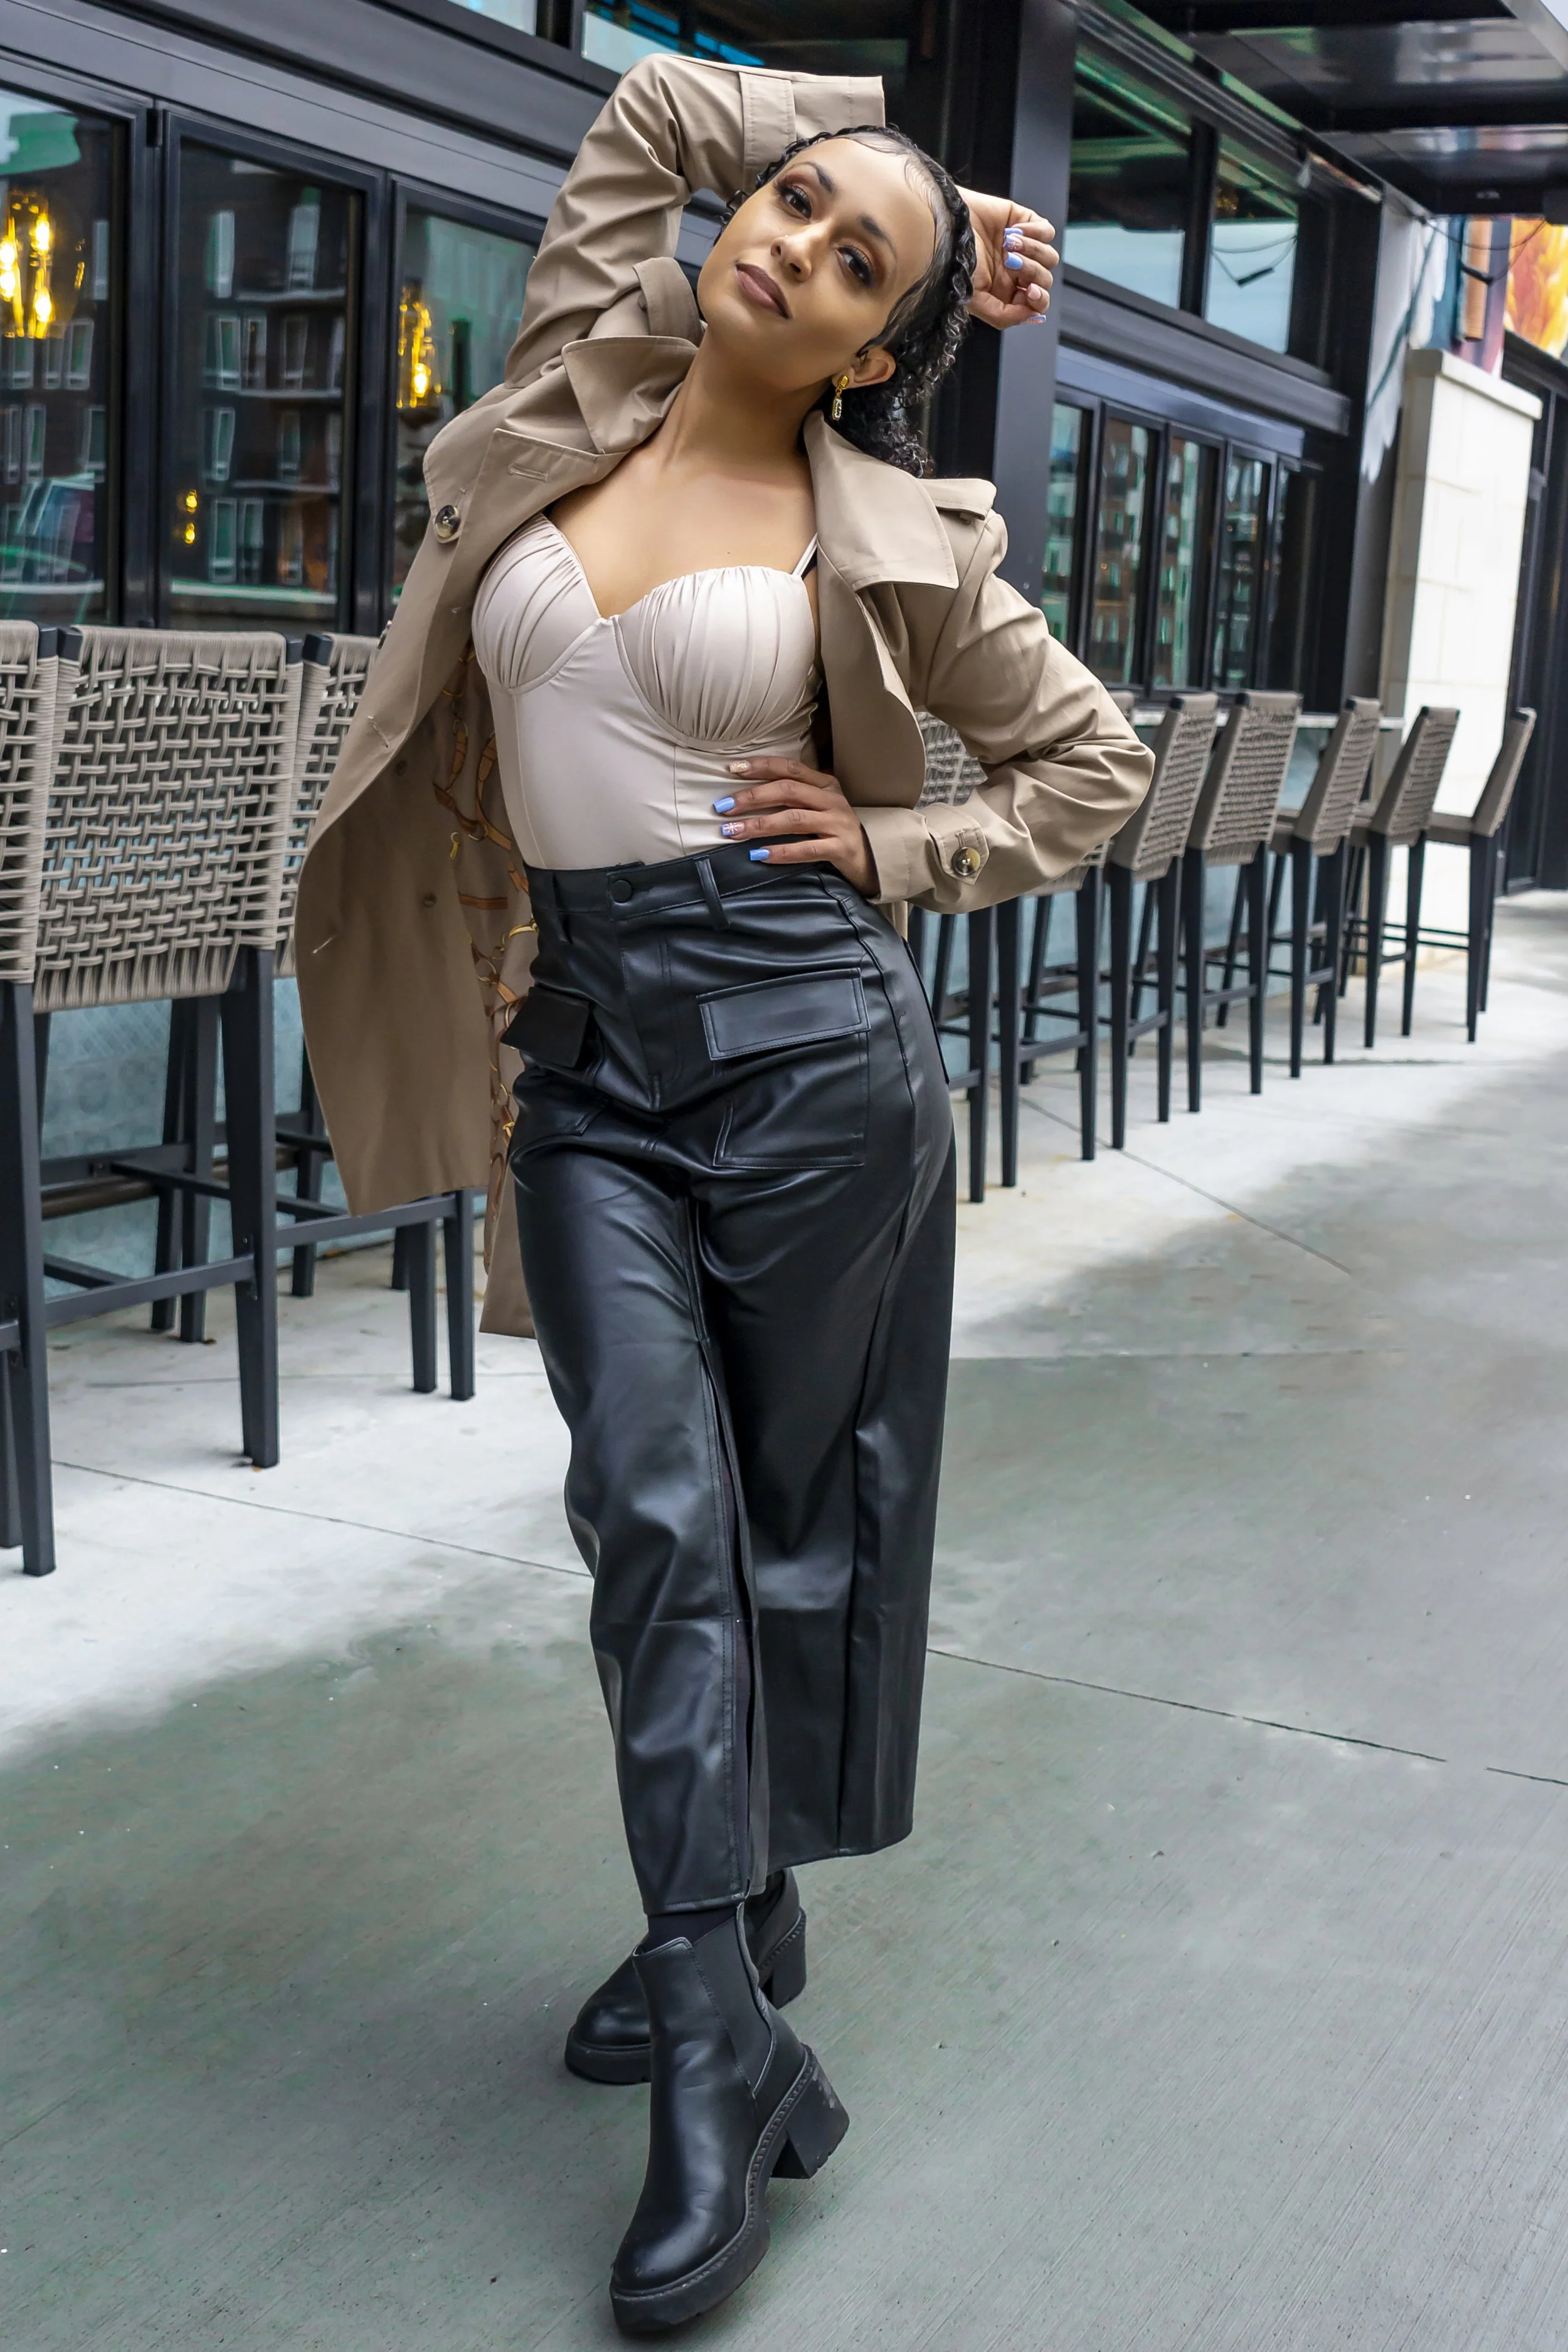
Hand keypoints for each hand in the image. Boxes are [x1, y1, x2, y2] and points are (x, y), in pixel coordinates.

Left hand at [714, 758, 876, 896]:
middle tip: (723, 807)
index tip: (732, 768)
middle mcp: (832, 800)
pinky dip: (781, 852)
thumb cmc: (835, 831)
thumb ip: (794, 797)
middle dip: (752, 797)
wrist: (871, 859)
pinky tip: (759, 855)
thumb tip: (748, 794)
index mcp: (825, 785)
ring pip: (793, 819)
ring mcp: (838, 824)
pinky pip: (807, 848)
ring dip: (759, 825)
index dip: (761, 766)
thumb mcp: (819, 807)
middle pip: (788, 791)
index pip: (789, 768)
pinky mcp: (841, 848)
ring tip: (732, 832)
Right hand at [957, 187, 1057, 330]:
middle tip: (1010, 263)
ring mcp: (1022, 248)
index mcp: (1005, 293)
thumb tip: (1032, 315)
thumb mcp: (974, 300)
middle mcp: (1015, 272)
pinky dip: (1036, 233)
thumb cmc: (953, 262)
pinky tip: (1013, 231)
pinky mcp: (1024, 222)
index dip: (1039, 300)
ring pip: (1049, 257)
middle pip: (1045, 280)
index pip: (1037, 303)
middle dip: (1031, 272)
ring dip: (1032, 252)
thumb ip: (1003, 316)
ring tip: (1008, 245)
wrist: (946, 226)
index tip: (1030, 292)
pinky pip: (1047, 232)